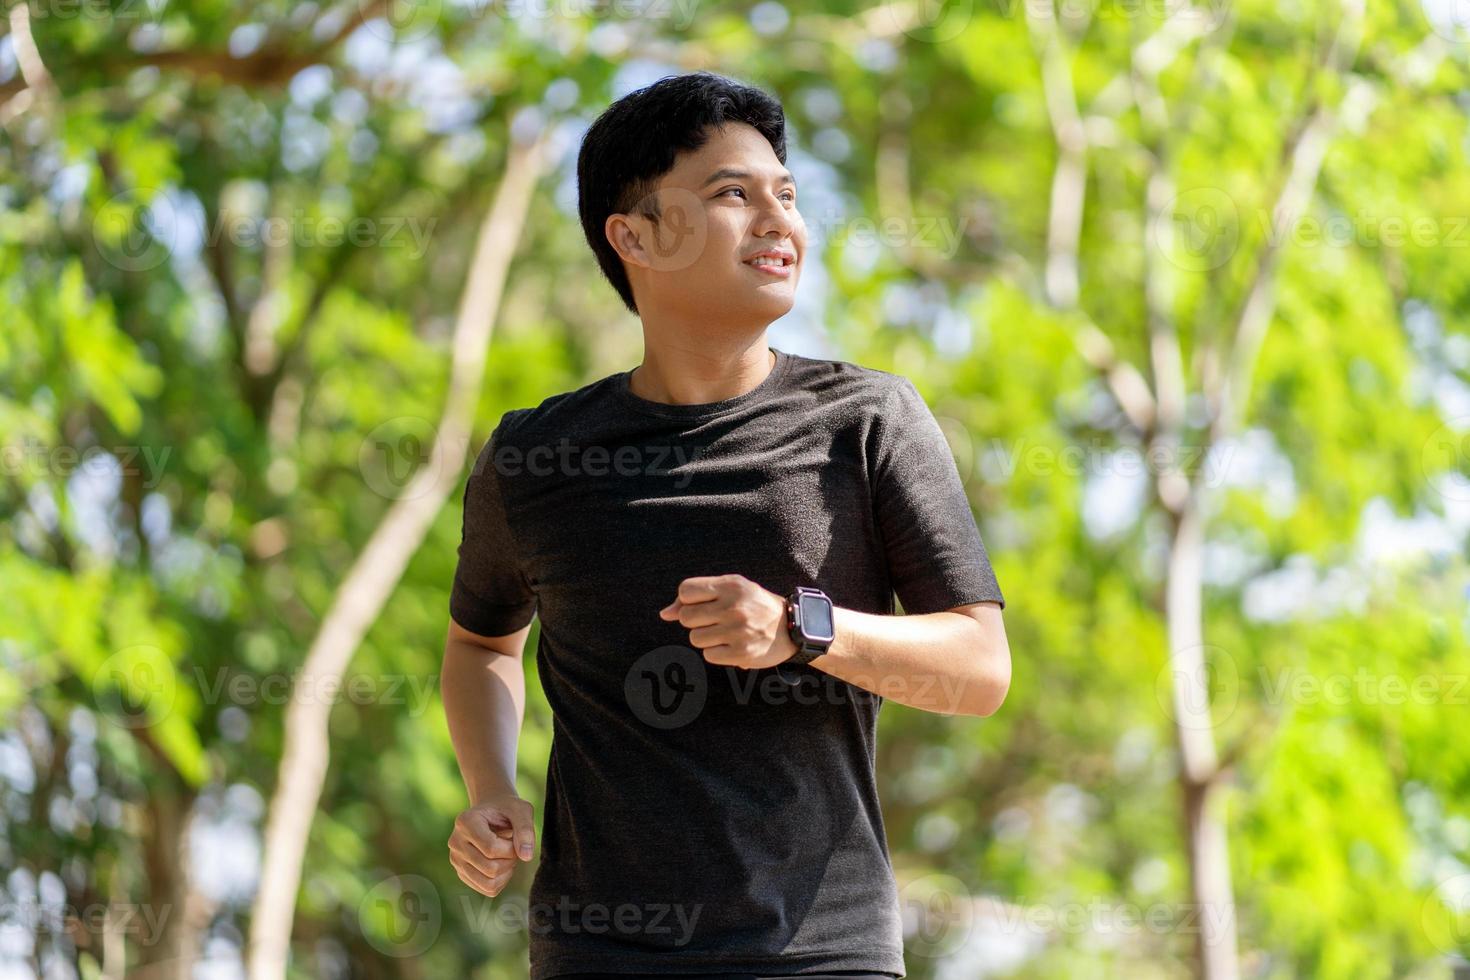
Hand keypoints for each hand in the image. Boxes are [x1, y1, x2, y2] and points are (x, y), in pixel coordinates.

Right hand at [448, 792, 535, 896]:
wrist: (492, 811)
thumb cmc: (507, 809)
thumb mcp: (521, 810)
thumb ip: (525, 830)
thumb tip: (526, 857)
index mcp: (465, 821)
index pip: (491, 849)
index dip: (511, 849)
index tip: (515, 838)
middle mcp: (455, 842)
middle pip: (490, 868)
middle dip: (510, 860)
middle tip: (513, 847)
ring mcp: (456, 859)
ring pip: (488, 883)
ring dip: (506, 873)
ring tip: (508, 856)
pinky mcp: (461, 872)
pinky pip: (487, 889)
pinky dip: (501, 881)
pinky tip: (502, 863)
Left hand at [659, 573, 798, 669]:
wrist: (792, 627)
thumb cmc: (755, 605)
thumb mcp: (732, 590)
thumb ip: (697, 597)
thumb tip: (665, 614)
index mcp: (731, 586)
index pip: (685, 590)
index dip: (687, 600)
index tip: (702, 604)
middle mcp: (734, 607)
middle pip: (686, 617)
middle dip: (696, 621)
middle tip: (715, 621)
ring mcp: (738, 631)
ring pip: (695, 638)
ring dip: (706, 638)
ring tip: (726, 633)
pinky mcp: (741, 653)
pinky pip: (708, 655)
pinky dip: (717, 652)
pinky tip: (732, 645)